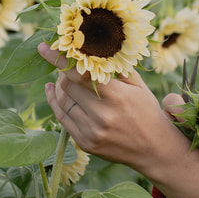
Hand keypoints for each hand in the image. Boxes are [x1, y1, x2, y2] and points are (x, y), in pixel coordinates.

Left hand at [37, 42, 198, 197]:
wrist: (154, 150)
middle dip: (62, 72)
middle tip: (64, 64)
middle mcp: (102, 115)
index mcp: (117, 97)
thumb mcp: (137, 86)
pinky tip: (52, 91)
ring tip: (62, 78)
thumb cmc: (147, 112)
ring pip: (63, 101)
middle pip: (68, 86)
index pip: (80, 74)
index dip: (60, 59)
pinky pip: (62, 119)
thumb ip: (115, 69)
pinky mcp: (85, 143)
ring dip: (59, 86)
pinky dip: (55, 102)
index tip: (44, 47)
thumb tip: (91, 50)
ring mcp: (92, 132)